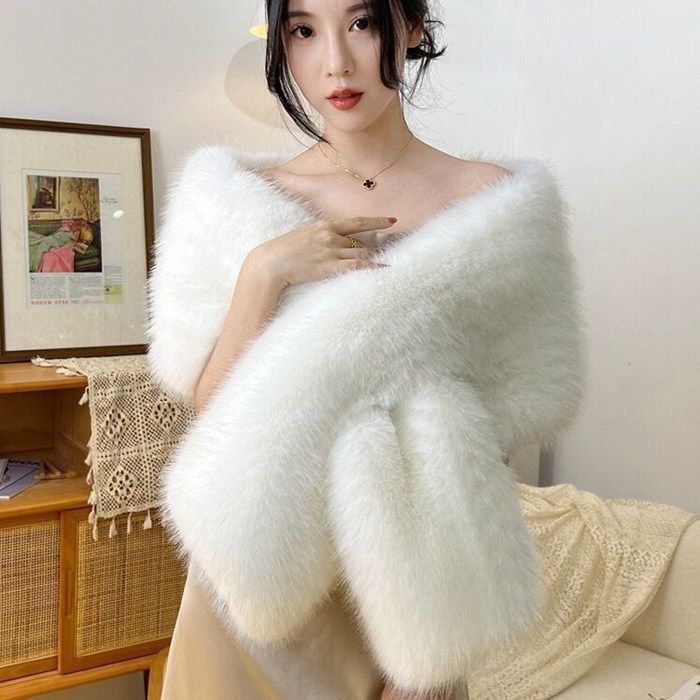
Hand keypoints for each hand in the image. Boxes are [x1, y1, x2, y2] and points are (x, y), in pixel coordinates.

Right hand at [248, 215, 399, 287]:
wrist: (271, 263)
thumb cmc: (283, 251)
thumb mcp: (303, 235)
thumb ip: (319, 235)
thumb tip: (331, 238)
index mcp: (324, 226)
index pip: (356, 222)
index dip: (376, 221)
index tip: (391, 221)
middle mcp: (331, 236)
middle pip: (362, 240)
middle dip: (378, 244)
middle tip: (392, 246)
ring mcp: (331, 251)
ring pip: (362, 252)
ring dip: (375, 256)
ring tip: (387, 259)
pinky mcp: (330, 266)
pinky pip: (358, 265)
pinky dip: (373, 266)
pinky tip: (385, 268)